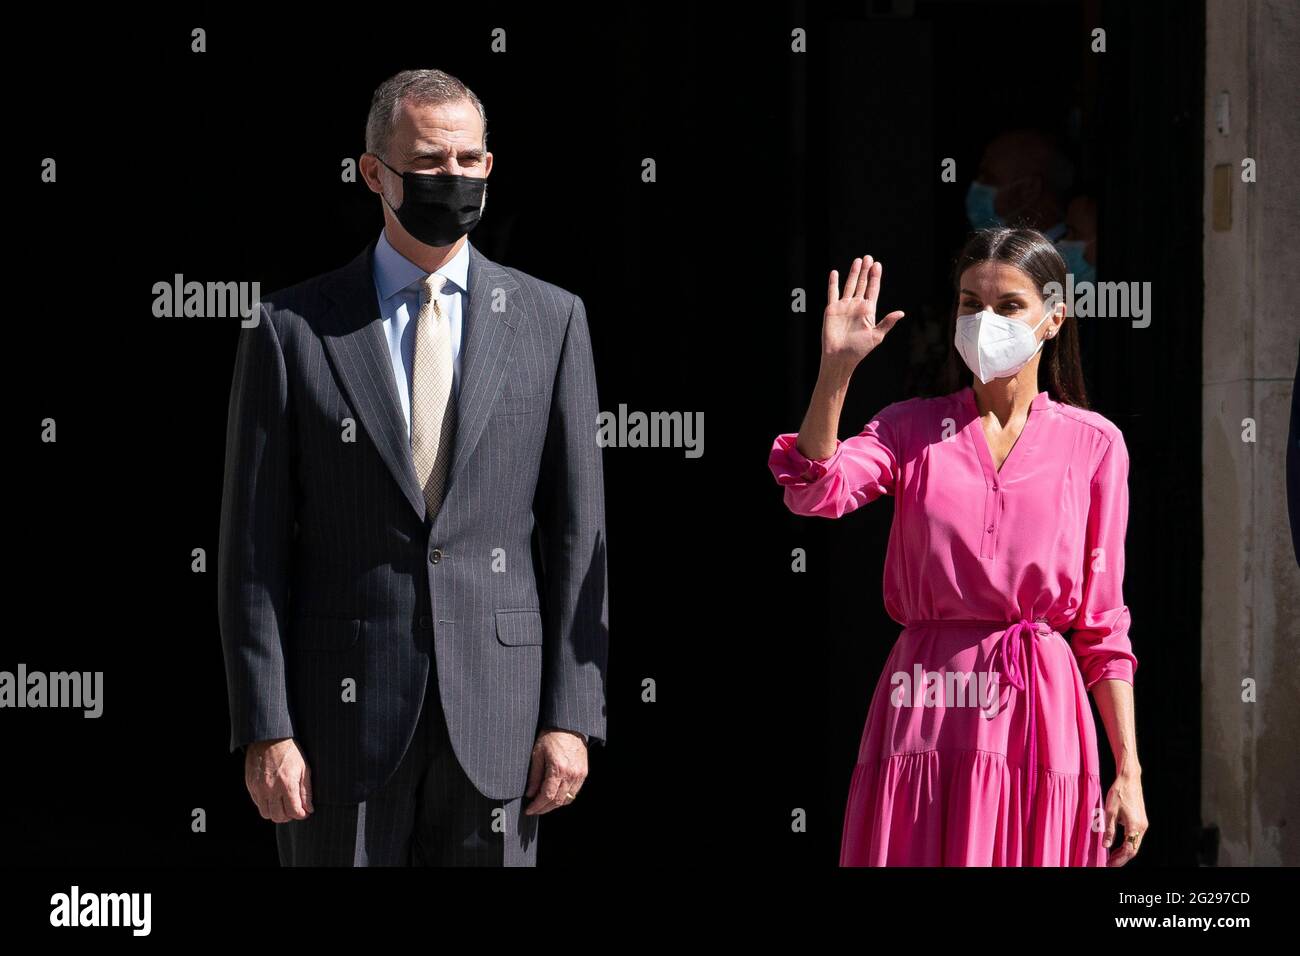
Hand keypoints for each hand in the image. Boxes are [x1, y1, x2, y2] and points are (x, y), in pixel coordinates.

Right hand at [245, 737, 312, 822]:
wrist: (269, 738)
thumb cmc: (290, 751)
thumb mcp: (304, 768)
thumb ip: (306, 791)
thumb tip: (309, 809)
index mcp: (287, 784)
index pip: (293, 811)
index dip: (301, 815)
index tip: (305, 813)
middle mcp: (271, 789)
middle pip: (278, 817)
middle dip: (289, 817)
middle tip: (294, 810)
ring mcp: (259, 788)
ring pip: (266, 813)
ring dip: (276, 813)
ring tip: (283, 806)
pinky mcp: (251, 785)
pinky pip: (257, 803)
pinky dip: (266, 805)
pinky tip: (273, 797)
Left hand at [523, 728, 587, 814]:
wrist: (569, 725)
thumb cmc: (551, 736)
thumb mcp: (537, 753)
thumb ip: (534, 776)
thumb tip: (530, 794)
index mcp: (558, 768)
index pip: (547, 796)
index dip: (537, 806)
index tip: (529, 810)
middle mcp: (571, 774)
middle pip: (557, 801)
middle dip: (544, 808)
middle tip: (534, 810)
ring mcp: (579, 775)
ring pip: (567, 799)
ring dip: (554, 805)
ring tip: (543, 805)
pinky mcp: (583, 773)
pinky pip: (574, 792)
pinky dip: (564, 798)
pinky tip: (555, 797)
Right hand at [822, 254, 904, 372]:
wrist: (839, 357)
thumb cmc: (859, 350)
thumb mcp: (876, 336)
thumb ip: (887, 323)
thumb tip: (901, 313)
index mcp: (868, 311)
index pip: (873, 290)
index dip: (875, 277)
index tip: (877, 265)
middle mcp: (857, 306)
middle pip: (862, 284)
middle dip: (866, 271)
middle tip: (869, 257)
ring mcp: (844, 306)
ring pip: (849, 285)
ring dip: (853, 273)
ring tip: (858, 260)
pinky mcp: (832, 309)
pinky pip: (832, 293)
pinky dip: (833, 283)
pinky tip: (835, 273)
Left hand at [1103, 769, 1147, 865]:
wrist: (1130, 779)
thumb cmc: (1118, 793)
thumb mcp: (1109, 811)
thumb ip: (1109, 830)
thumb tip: (1106, 846)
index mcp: (1135, 826)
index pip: (1129, 850)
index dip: (1119, 859)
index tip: (1109, 864)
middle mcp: (1142, 827)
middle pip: (1133, 849)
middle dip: (1121, 858)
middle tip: (1109, 864)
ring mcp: (1143, 824)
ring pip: (1134, 844)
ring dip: (1124, 852)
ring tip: (1112, 857)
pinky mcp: (1141, 821)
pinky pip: (1135, 837)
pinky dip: (1127, 844)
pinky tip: (1117, 846)